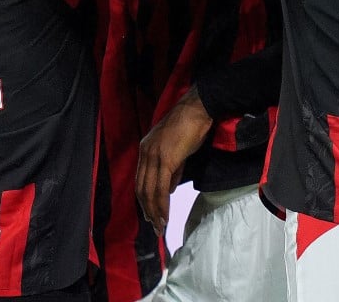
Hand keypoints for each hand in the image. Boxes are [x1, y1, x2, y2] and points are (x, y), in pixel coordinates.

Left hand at [135, 86, 213, 235]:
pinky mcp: (166, 159)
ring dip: (155, 211)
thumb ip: (172, 169)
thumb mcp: (177, 149)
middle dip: (148, 210)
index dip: (145, 200)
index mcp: (145, 150)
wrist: (197, 111)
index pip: (141, 180)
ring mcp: (154, 156)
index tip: (151, 215)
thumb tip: (170, 189)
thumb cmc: (190, 127)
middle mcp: (145, 153)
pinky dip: (162, 204)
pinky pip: (161, 187)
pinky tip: (166, 214)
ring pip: (150, 191)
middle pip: (142, 188)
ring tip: (161, 226)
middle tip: (155, 227)